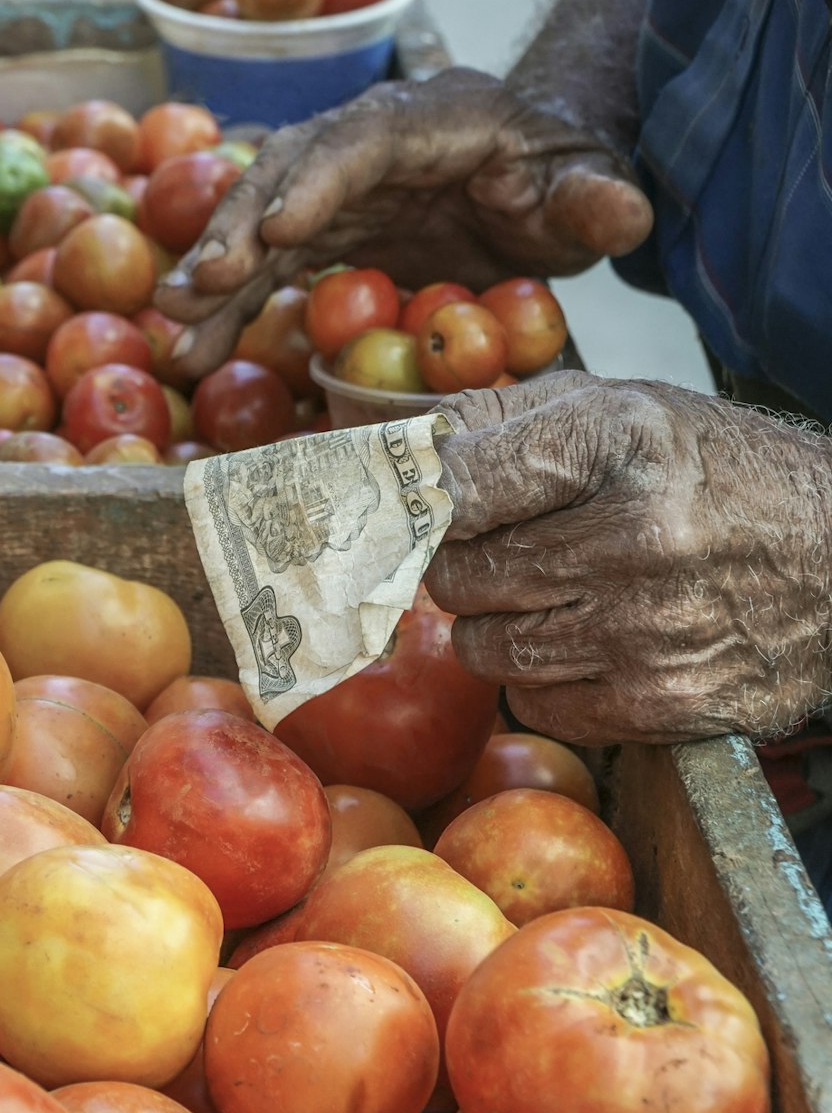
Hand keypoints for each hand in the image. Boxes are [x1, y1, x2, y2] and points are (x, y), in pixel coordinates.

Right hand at [153, 69, 654, 377]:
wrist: (534, 183)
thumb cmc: (559, 182)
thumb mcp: (591, 189)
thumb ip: (600, 200)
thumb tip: (617, 213)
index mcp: (435, 117)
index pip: (366, 137)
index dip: (320, 178)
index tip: (283, 227)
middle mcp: (367, 141)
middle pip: (289, 169)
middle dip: (241, 224)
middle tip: (205, 281)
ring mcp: (334, 184)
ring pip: (260, 217)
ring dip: (215, 271)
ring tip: (176, 323)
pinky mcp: (319, 228)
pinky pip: (263, 262)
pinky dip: (226, 303)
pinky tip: (193, 346)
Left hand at [423, 372, 831, 744]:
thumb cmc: (714, 475)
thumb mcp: (620, 407)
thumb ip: (496, 421)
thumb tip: (396, 452)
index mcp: (622, 443)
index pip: (457, 486)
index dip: (427, 501)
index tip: (427, 507)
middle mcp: (637, 538)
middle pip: (456, 576)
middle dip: (464, 565)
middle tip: (505, 550)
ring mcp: (649, 630)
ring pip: (483, 649)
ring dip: (499, 625)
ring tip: (555, 594)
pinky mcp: (663, 703)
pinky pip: (534, 705)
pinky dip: (543, 680)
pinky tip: (591, 641)